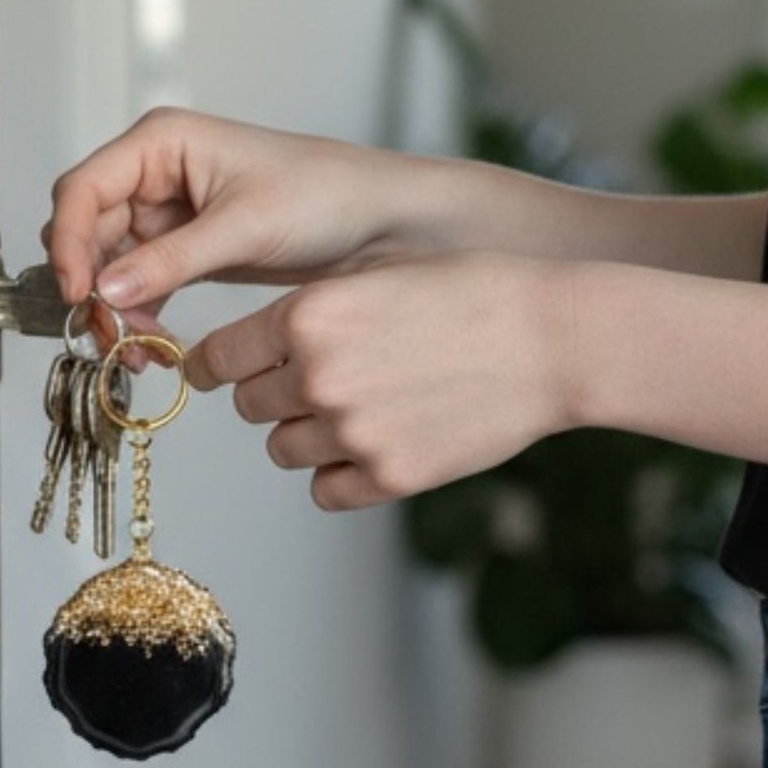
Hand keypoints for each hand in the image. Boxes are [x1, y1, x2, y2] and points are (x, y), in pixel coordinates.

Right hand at [43, 107, 456, 314]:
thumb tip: (106, 289)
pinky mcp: (188, 249)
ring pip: (111, 264)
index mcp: (163, 142)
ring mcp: (171, 212)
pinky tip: (155, 343)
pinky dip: (140, 314)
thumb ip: (170, 260)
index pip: (83, 189)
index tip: (78, 293)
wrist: (379, 225)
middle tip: (108, 336)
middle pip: (88, 231)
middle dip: (92, 286)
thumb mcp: (245, 227)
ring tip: (138, 350)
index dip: (68, 242)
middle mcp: (158, 172)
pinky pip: (142, 283)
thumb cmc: (327, 195)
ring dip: (115, 308)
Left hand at [184, 252, 579, 509]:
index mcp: (306, 315)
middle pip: (248, 405)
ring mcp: (352, 432)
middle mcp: (317, 375)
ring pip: (282, 449)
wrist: (552, 339)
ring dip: (308, 433)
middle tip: (320, 382)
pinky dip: (343, 474)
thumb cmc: (472, 294)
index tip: (220, 373)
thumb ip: (311, 314)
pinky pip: (326, 489)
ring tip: (362, 408)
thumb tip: (256, 351)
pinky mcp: (389, 477)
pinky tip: (379, 443)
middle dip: (274, 394)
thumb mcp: (376, 278)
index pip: (218, 357)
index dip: (216, 365)